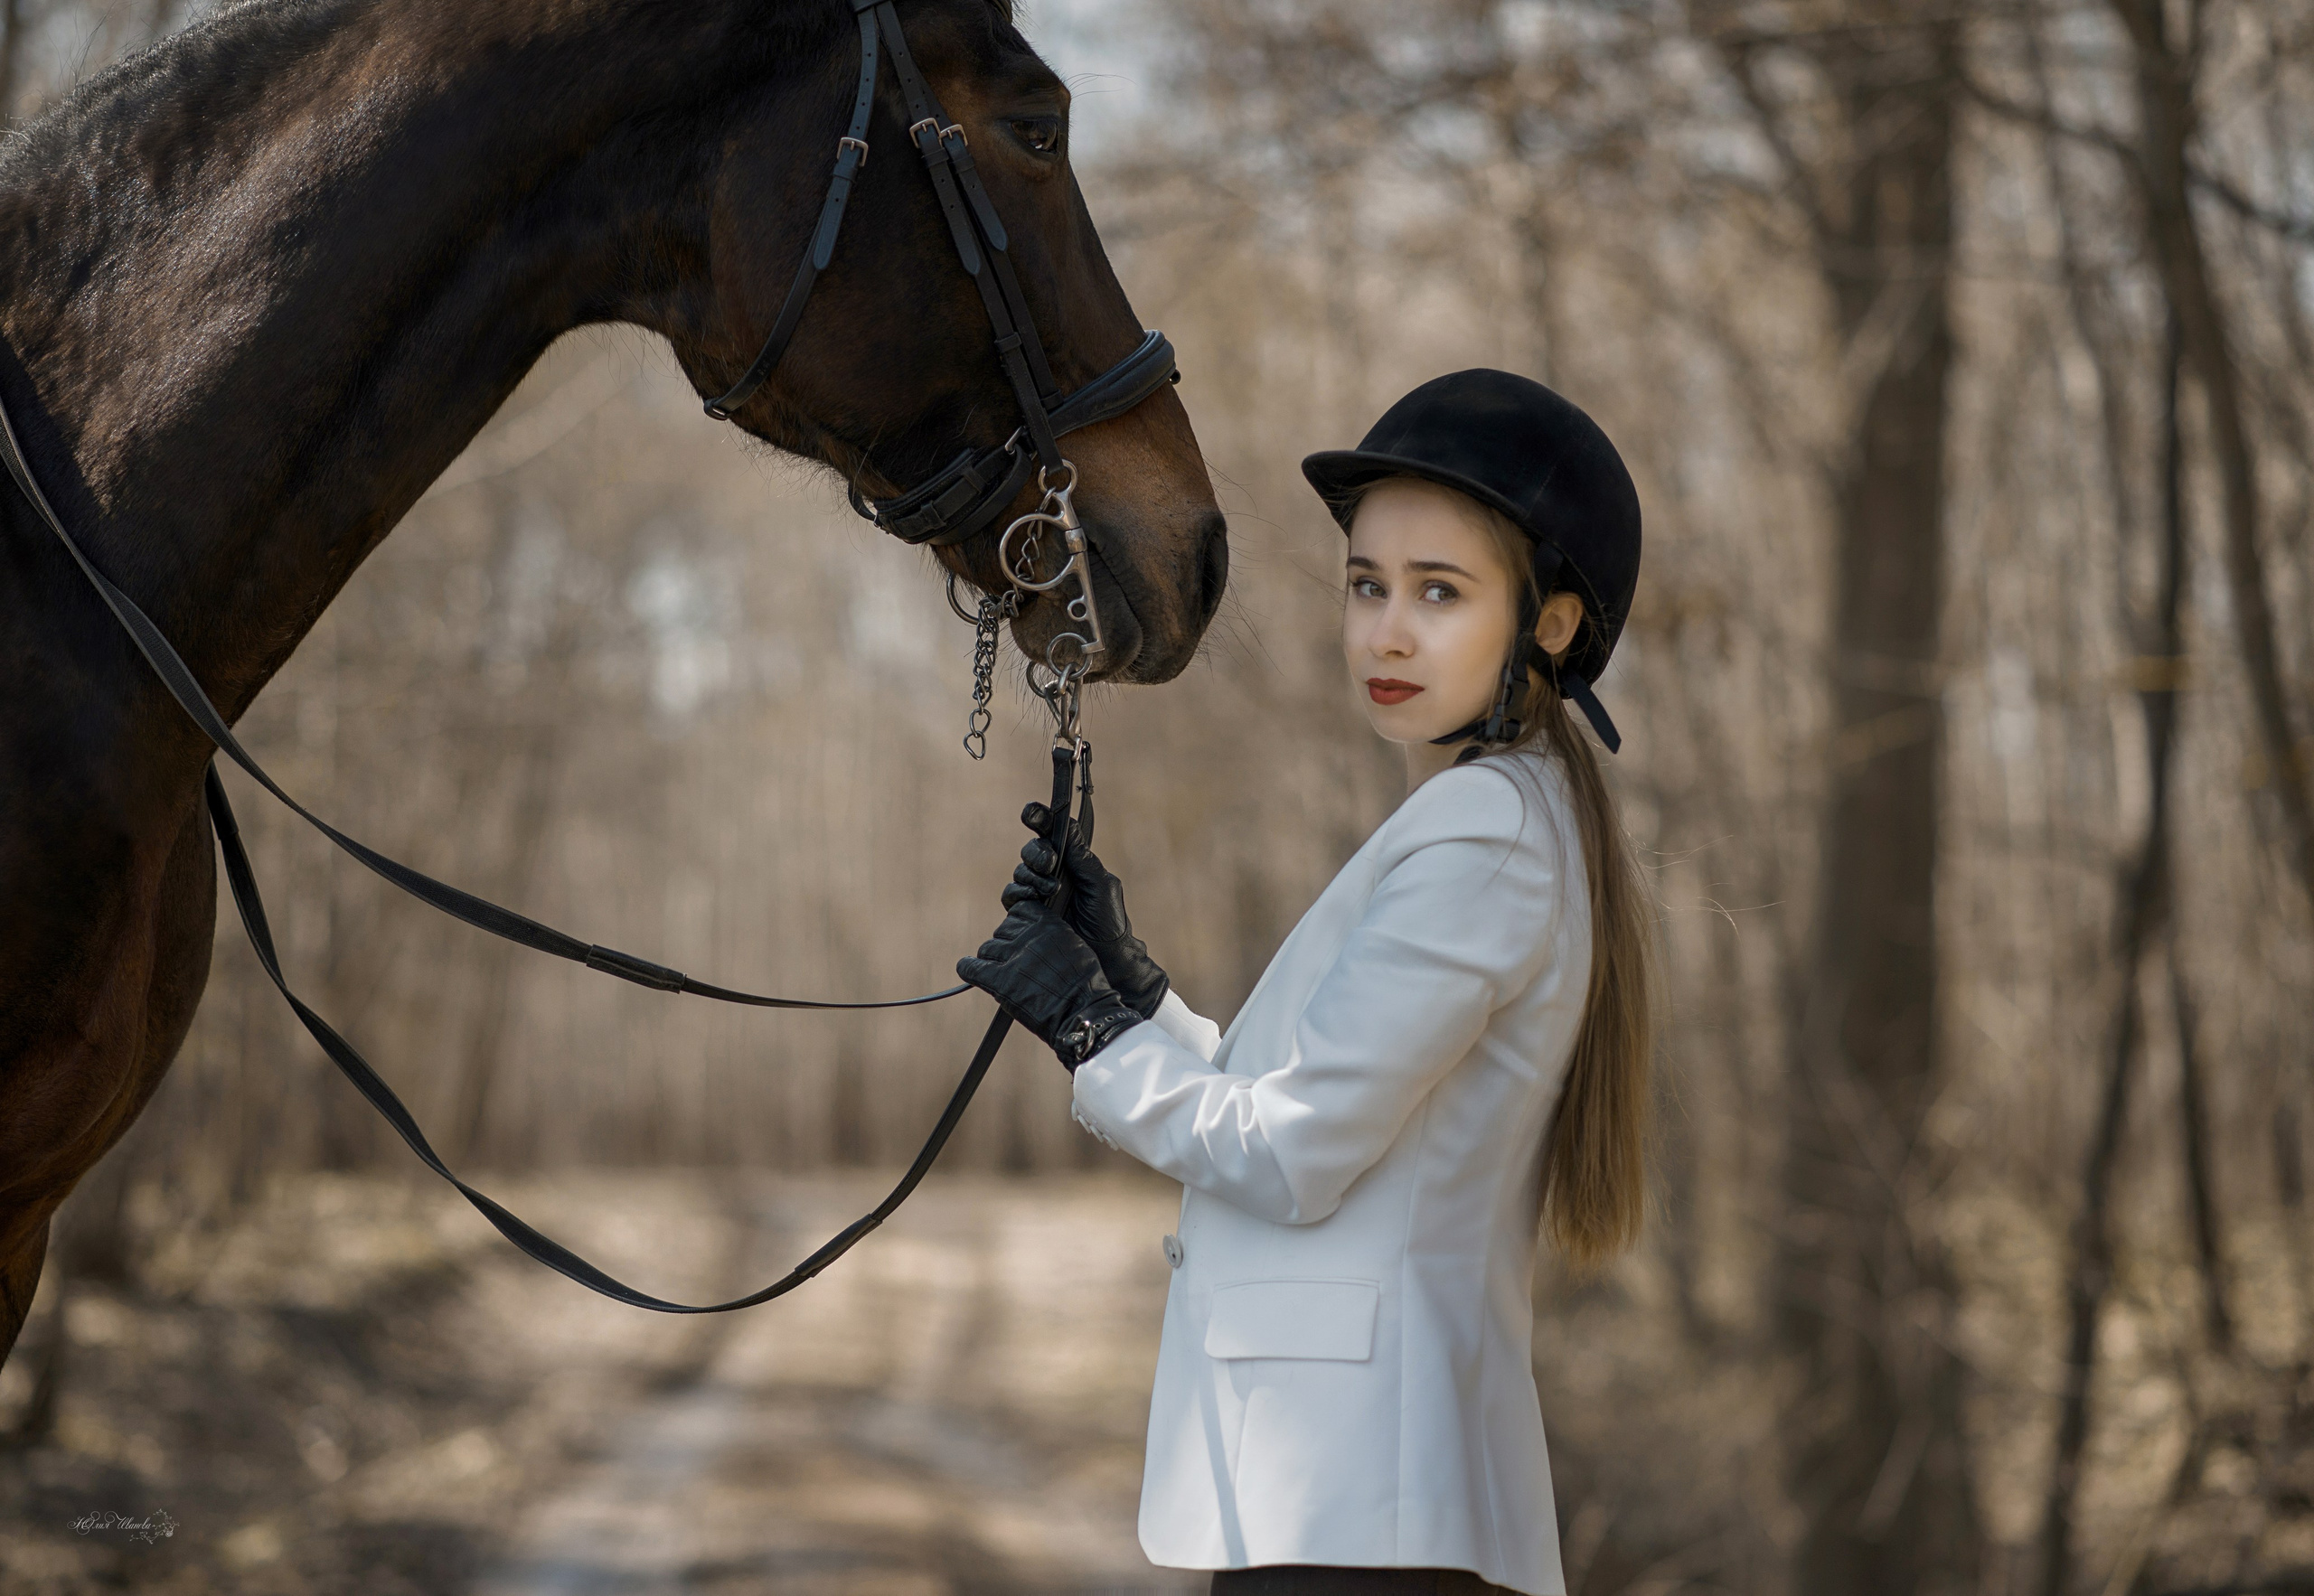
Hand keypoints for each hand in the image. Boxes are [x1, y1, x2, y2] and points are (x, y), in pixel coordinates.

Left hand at [957, 897, 1146, 1070]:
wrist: (1082, 1014)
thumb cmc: (1083, 986)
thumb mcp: (1074, 947)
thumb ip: (1052, 935)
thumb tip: (1034, 935)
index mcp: (1048, 924)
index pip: (1019, 911)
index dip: (1018, 926)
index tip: (1022, 940)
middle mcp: (1029, 936)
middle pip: (1001, 931)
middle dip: (1007, 947)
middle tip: (1019, 966)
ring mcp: (1013, 957)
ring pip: (986, 949)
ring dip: (992, 961)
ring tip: (1007, 978)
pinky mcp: (999, 980)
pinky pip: (969, 967)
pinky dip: (968, 969)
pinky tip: (971, 971)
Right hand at [1001, 803, 1169, 1017]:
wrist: (1105, 958)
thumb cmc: (1109, 921)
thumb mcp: (1101, 884)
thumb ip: (1082, 857)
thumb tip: (1068, 826)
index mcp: (1074, 863)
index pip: (1053, 835)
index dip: (1039, 820)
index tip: (1031, 813)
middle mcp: (1054, 875)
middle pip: (1031, 852)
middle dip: (1037, 853)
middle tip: (1051, 863)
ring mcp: (1039, 895)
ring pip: (1020, 873)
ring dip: (1031, 876)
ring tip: (1050, 890)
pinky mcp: (1028, 915)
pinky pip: (1013, 897)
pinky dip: (1020, 894)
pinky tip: (1034, 901)